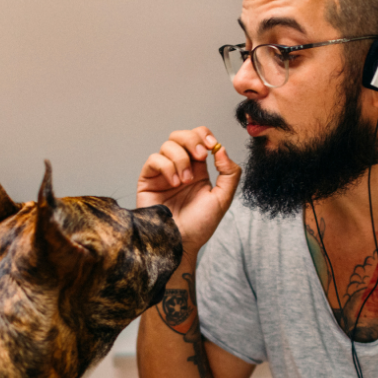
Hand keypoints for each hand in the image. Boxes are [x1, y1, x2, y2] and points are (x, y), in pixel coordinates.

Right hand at [137, 127, 239, 255]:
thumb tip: (220, 149)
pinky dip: (166, 166)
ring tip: (185, 182)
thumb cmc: (200, 226)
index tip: (211, 146)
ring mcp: (163, 173)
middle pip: (181, 135)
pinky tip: (174, 183)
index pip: (198, 138)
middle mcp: (180, 168)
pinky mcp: (148, 180)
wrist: (181, 243)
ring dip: (180, 159)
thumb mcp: (223, 199)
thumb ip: (229, 173)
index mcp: (198, 170)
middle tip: (200, 156)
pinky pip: (154, 159)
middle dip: (192, 139)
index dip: (203, 135)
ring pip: (168, 145)